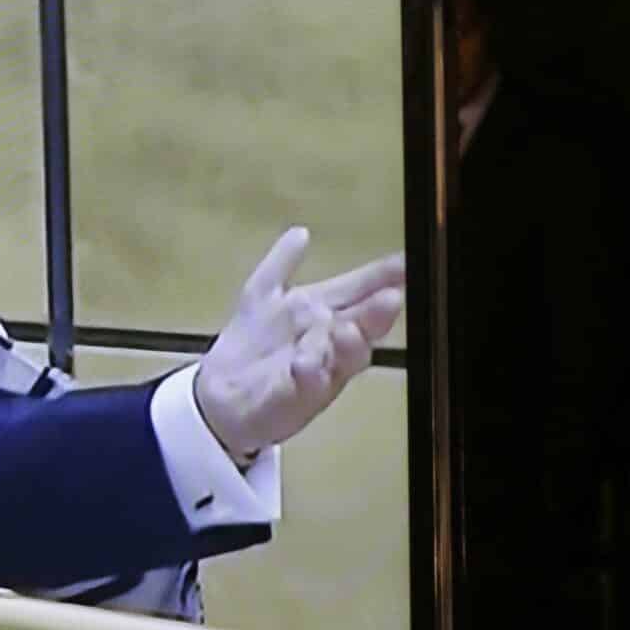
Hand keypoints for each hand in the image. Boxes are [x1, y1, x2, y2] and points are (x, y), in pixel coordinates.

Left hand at [193, 228, 405, 459]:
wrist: (222, 394)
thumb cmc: (254, 342)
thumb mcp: (262, 293)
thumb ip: (282, 263)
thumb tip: (302, 231)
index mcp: (326, 314)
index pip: (362, 291)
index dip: (384, 277)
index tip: (407, 261)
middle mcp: (331, 344)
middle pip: (362, 326)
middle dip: (377, 314)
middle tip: (392, 298)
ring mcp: (317, 372)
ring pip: (343, 359)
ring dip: (348, 346)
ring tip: (349, 330)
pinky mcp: (295, 398)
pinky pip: (305, 387)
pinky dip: (308, 376)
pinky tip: (305, 365)